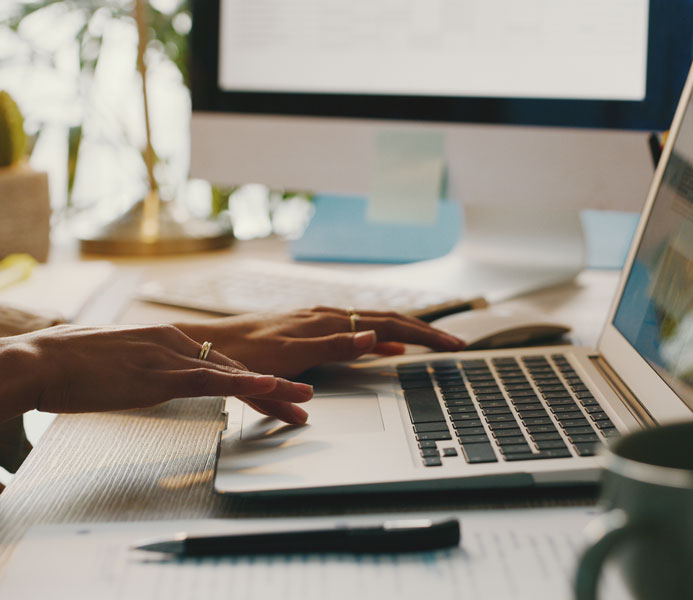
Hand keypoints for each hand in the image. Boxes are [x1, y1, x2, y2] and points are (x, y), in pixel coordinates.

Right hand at [0, 324, 312, 423]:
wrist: (40, 362)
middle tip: (305, 399)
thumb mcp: (116, 365)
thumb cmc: (68, 366)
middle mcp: (176, 344)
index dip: (252, 378)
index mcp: (166, 340)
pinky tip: (268, 386)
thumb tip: (142, 379)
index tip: (276, 389)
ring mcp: (170, 357)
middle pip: (238, 367)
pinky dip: (243, 383)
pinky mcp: (161, 375)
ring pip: (235, 373)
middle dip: (275, 386)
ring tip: (304, 401)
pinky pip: (211, 380)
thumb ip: (139, 369)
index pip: (221, 362)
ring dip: (274, 389)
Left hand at [175, 306, 466, 378]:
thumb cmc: (246, 354)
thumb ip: (336, 347)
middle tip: (457, 345)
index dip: (426, 335)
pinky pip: (358, 332)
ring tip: (433, 343)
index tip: (454, 346)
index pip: (392, 325)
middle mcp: (329, 316)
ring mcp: (322, 321)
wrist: (210, 347)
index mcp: (330, 321)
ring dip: (407, 333)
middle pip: (390, 320)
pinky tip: (387, 348)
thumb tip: (377, 337)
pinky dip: (382, 339)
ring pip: (376, 324)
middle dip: (426, 332)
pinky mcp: (313, 330)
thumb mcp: (291, 354)